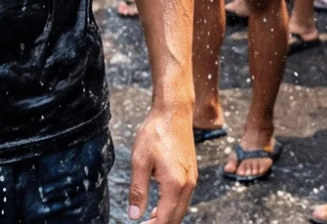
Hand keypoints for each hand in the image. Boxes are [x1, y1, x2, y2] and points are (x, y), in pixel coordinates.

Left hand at [128, 106, 197, 223]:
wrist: (173, 113)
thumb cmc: (155, 133)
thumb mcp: (140, 160)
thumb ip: (138, 190)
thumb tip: (134, 215)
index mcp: (174, 184)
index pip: (165, 218)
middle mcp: (187, 185)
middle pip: (176, 218)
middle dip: (161, 223)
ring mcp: (192, 179)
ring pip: (181, 208)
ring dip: (167, 216)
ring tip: (149, 218)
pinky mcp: (192, 173)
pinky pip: (184, 198)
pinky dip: (172, 205)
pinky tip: (159, 203)